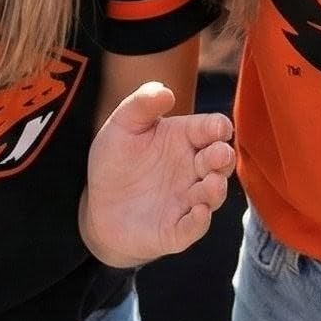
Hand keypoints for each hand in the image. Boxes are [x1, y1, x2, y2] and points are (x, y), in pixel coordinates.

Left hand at [80, 82, 235, 268]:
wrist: (97, 206)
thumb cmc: (116, 161)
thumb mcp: (122, 126)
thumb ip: (141, 104)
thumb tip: (166, 91)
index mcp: (185, 139)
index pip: (211, 129)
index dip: (218, 127)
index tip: (219, 128)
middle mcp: (192, 169)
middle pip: (220, 162)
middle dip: (222, 158)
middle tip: (219, 154)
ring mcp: (186, 201)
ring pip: (212, 196)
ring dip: (215, 190)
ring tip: (211, 183)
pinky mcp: (175, 230)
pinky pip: (192, 228)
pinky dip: (198, 222)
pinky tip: (199, 212)